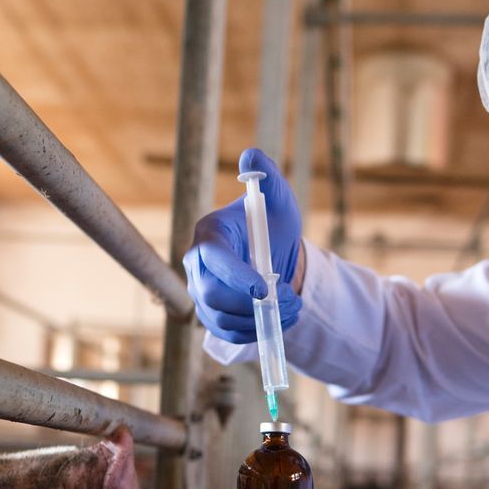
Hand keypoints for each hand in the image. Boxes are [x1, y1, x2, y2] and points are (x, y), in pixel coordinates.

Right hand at [183, 147, 304, 342]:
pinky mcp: (210, 314)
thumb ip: (267, 175)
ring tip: (292, 309)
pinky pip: (226, 332)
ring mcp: (200, 292)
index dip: (234, 275)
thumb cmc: (273, 224)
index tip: (264, 288)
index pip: (212, 257)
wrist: (275, 255)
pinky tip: (277, 320)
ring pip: (220, 318)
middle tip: (291, 301)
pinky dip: (254, 331)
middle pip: (212, 295)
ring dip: (259, 320)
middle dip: (253, 304)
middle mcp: (196, 264)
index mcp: (209, 233)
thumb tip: (252, 155)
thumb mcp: (278, 197)